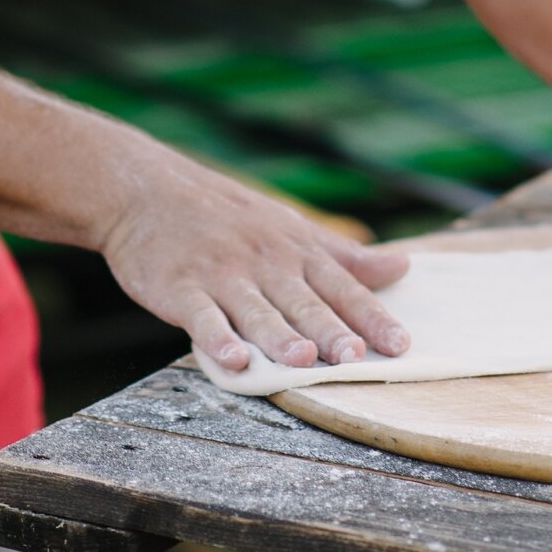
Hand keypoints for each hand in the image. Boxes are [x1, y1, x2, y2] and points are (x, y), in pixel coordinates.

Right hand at [98, 150, 411, 374]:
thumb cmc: (228, 216)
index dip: (371, 316)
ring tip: (303, 360)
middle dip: (331, 330)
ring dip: (280, 335)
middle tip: (357, 357)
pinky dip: (217, 338)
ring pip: (257, 310)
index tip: (401, 345)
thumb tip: (403, 266)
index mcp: (295, 249)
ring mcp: (222, 274)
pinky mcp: (181, 288)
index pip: (342, 286)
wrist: (148, 191)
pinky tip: (233, 359)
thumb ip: (345, 256)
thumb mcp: (291, 228)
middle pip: (304, 302)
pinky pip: (202, 317)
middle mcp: (265, 261)